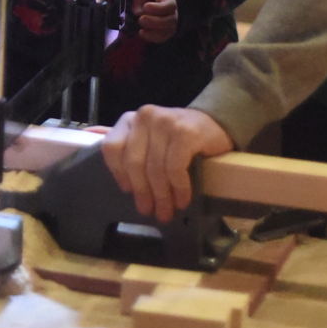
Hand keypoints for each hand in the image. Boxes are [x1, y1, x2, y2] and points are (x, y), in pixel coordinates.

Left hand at [102, 105, 233, 222]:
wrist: (215, 125)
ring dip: (162, 196)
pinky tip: (182, 200)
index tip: (129, 191)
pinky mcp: (185, 132)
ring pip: (155, 169)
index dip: (119, 173)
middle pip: (134, 163)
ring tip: (167, 211)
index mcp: (131, 119)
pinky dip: (179, 188)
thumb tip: (120, 176)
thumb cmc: (179, 138)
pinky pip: (175, 168)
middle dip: (143, 192)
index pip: (112, 148)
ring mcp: (165, 122)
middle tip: (151, 211)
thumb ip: (134, 151)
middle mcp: (145, 116)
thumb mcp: (151, 140)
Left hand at [131, 0, 177, 43]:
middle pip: (170, 20)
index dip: (158, 8)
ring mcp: (169, 24)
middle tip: (141, 19)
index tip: (145, 6)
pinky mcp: (163, 33)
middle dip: (155, 22)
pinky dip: (151, 38)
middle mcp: (172, 12)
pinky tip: (141, 33)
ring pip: (167, 32)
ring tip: (140, 29)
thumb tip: (138, 12)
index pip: (170, 5)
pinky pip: (161, 38)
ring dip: (153, 32)